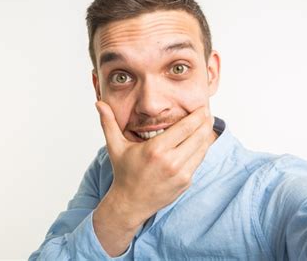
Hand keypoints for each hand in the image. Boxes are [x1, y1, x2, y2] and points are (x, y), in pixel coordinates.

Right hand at [95, 101, 214, 227]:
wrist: (130, 203)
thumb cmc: (124, 172)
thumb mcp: (115, 147)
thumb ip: (108, 123)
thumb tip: (99, 104)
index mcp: (156, 150)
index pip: (186, 127)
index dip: (198, 115)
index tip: (202, 106)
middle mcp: (171, 162)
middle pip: (199, 136)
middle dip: (206, 122)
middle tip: (207, 112)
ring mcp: (181, 174)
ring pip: (202, 148)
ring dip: (206, 134)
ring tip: (206, 123)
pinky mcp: (186, 182)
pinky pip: (199, 161)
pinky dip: (201, 149)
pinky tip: (200, 140)